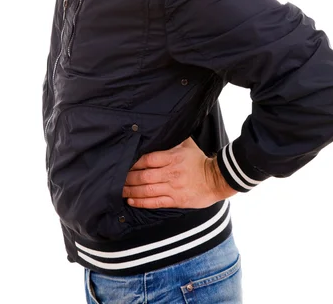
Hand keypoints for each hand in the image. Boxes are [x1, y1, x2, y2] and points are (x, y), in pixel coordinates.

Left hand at [122, 136, 237, 208]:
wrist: (215, 179)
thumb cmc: (199, 160)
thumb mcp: (187, 145)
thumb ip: (172, 139)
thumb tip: (159, 129)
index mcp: (173, 157)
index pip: (148, 159)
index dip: (134, 163)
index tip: (124, 164)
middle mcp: (171, 173)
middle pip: (144, 176)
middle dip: (128, 178)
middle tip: (117, 178)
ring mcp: (173, 188)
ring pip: (147, 190)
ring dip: (131, 191)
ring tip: (120, 190)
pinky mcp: (176, 201)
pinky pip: (155, 203)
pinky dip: (141, 202)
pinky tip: (131, 201)